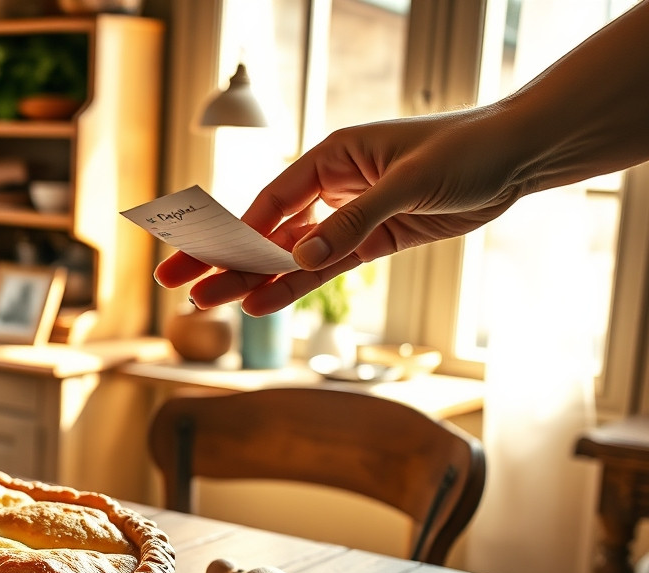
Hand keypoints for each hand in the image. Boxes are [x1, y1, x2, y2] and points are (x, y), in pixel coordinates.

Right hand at [155, 108, 524, 315]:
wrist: (516, 156)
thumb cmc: (466, 149)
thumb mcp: (409, 183)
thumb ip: (352, 222)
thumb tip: (303, 258)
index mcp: (332, 156)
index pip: (270, 200)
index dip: (233, 233)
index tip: (199, 256)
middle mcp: (332, 186)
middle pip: (266, 230)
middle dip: (221, 258)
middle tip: (175, 283)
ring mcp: (349, 216)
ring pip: (289, 255)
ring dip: (250, 279)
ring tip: (206, 303)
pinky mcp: (372, 241)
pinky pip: (324, 268)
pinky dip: (294, 286)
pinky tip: (260, 303)